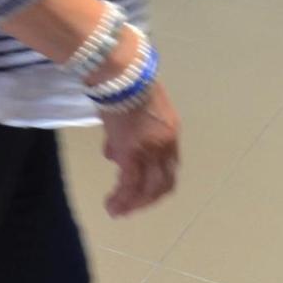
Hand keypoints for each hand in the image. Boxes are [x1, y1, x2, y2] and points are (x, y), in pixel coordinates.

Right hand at [101, 80, 180, 216]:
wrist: (120, 72)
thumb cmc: (126, 82)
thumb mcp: (136, 107)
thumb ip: (131, 131)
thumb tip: (114, 151)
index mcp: (170, 133)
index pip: (168, 167)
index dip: (157, 182)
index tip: (144, 192)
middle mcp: (165, 146)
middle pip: (163, 183)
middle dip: (148, 199)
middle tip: (133, 208)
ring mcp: (149, 150)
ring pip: (147, 188)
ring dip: (133, 203)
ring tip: (118, 211)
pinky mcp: (131, 153)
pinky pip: (129, 184)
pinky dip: (122, 199)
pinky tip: (112, 205)